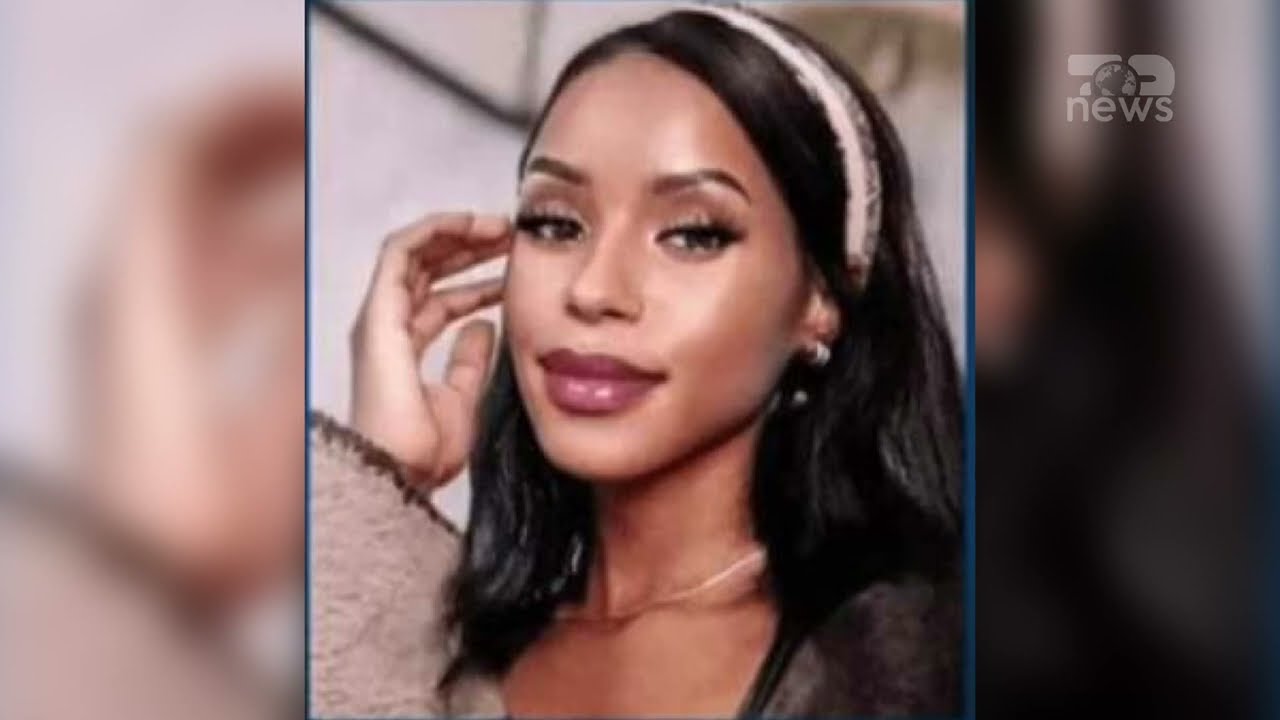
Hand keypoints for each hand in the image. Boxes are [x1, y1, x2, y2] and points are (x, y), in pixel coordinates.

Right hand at [350, 212, 511, 490]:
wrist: (404, 472)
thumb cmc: (426, 451)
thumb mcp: (464, 397)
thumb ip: (471, 361)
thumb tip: (485, 326)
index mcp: (406, 349)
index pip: (441, 300)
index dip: (478, 281)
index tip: (516, 269)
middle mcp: (389, 328)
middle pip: (427, 271)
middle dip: (470, 248)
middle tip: (512, 236)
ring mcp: (380, 318)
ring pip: (415, 253)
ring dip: (457, 233)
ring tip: (500, 226)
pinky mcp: (379, 311)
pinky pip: (401, 251)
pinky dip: (435, 231)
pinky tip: (471, 225)